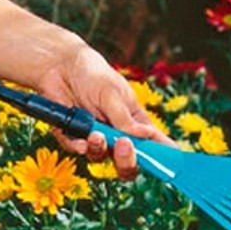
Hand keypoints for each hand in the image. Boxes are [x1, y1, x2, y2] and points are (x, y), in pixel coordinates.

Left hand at [35, 40, 173, 179]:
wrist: (58, 65)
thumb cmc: (92, 74)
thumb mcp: (113, 92)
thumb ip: (125, 118)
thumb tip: (147, 136)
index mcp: (134, 121)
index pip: (153, 144)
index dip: (164, 156)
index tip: (172, 164)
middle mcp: (116, 134)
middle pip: (127, 162)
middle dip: (128, 161)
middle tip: (125, 147)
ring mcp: (94, 138)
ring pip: (101, 158)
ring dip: (101, 149)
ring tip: (97, 134)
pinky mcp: (72, 137)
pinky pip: (77, 150)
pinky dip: (80, 147)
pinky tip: (82, 140)